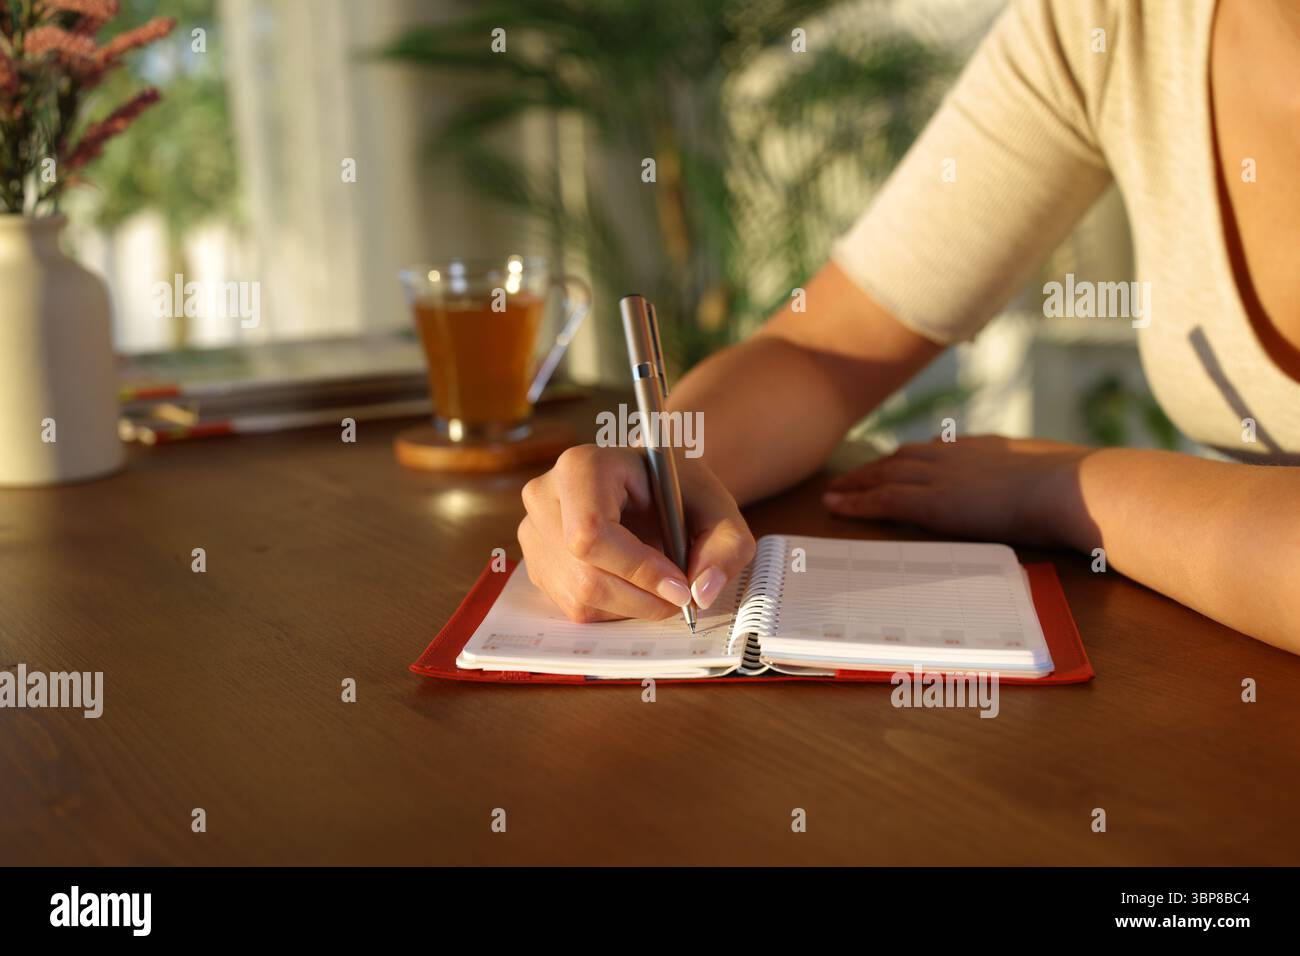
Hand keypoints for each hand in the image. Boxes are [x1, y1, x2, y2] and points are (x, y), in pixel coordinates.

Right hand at [519, 444, 756, 622]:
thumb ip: (726, 547)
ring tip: (658, 582)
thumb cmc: (680, 492)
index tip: (680, 586)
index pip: (592, 532)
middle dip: (641, 597)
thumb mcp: (718, 509)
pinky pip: (573, 606)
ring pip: (579, 597)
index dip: (638, 569)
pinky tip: (633, 582)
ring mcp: (533, 532)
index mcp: (582, 466)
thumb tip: (700, 594)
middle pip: (584, 574)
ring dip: (631, 605)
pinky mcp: (536, 563)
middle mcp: (544, 496)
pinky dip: (614, 607)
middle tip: (680, 596)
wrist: (652, 486)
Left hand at [822, 436, 1093, 547]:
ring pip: (885, 475)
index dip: (913, 457)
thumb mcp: (1058, 478)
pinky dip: (855, 503)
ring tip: (832, 492)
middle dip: (874, 467)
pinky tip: (833, 507)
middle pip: (903, 458)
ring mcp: (943, 477)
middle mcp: (957, 456)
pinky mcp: (933, 503)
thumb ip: (1044, 481)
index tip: (896, 462)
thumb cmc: (1078, 489)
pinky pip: (883, 500)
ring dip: (855, 483)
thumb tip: (1058, 494)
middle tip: (849, 477)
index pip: (939, 450)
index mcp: (988, 448)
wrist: (1072, 488)